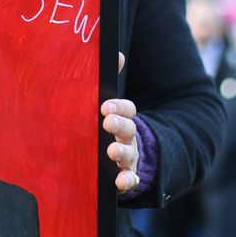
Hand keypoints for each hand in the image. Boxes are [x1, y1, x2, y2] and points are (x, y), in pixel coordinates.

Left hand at [101, 52, 139, 193]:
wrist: (130, 157)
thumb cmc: (110, 126)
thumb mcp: (109, 106)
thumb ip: (108, 81)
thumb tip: (115, 54)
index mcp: (123, 118)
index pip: (126, 108)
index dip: (118, 107)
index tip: (105, 106)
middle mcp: (129, 137)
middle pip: (128, 129)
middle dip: (119, 124)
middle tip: (107, 122)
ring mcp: (130, 157)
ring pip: (128, 153)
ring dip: (121, 151)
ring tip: (112, 151)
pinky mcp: (126, 176)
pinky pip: (129, 179)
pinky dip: (127, 181)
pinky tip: (120, 182)